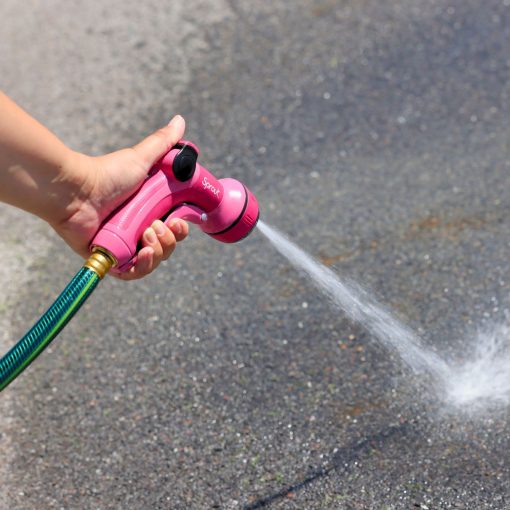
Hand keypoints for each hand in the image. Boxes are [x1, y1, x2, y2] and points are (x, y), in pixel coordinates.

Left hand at [51, 115, 188, 279]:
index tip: (180, 221)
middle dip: (171, 240)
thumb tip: (180, 120)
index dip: (181, 228)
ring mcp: (126, 245)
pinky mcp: (112, 258)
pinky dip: (143, 267)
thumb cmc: (106, 174)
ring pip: (155, 260)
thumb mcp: (140, 158)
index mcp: (149, 211)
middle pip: (168, 246)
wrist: (76, 191)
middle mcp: (139, 229)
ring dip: (159, 250)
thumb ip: (163, 143)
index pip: (174, 227)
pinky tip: (144, 253)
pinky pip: (134, 273)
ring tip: (147, 234)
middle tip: (159, 226)